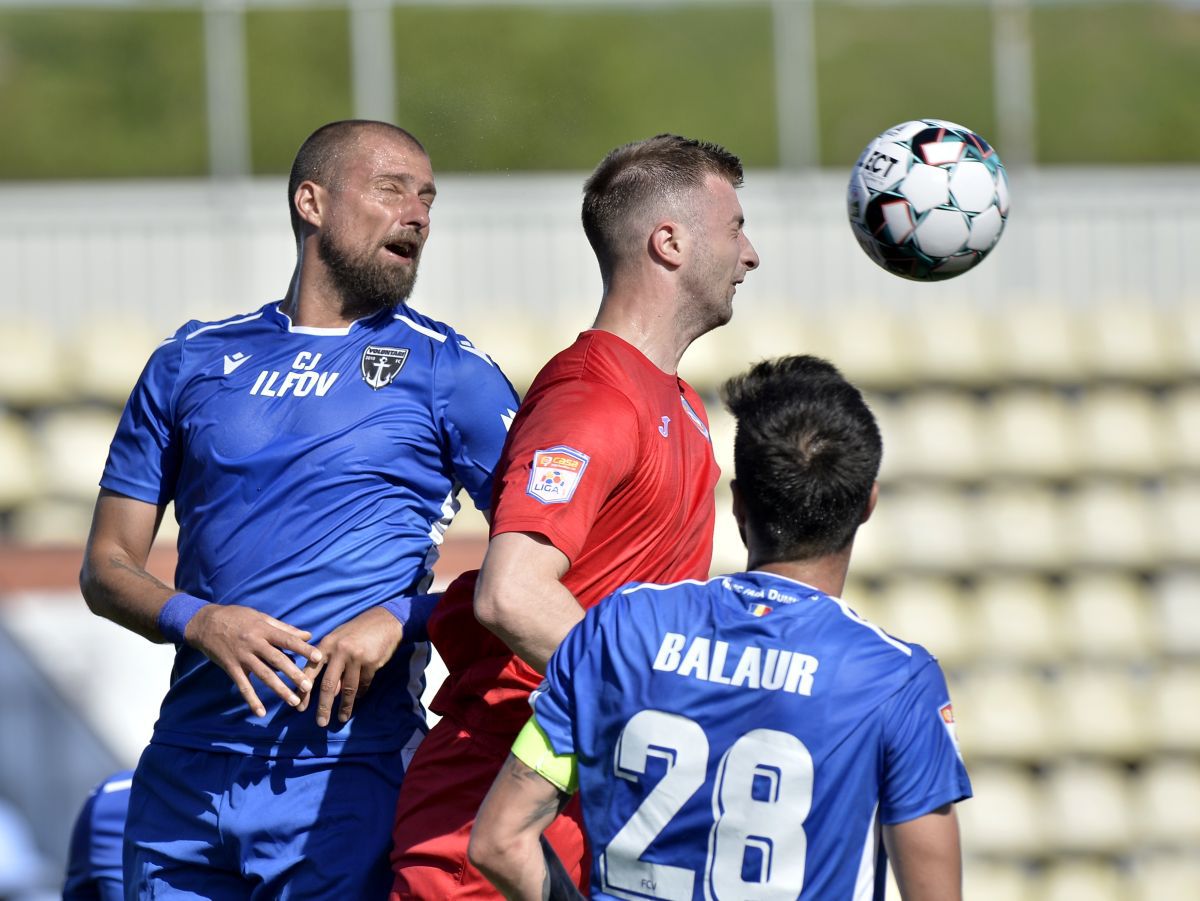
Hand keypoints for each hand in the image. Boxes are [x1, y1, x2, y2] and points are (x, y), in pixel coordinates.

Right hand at [186, 604, 321, 717]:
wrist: (205, 622)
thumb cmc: (237, 617)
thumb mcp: (260, 617)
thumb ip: (284, 628)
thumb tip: (307, 635)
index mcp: (264, 630)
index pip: (288, 640)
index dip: (303, 649)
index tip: (318, 658)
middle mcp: (254, 644)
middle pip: (278, 660)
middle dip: (294, 674)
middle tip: (309, 687)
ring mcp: (242, 657)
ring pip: (263, 675)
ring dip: (279, 689)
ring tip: (294, 701)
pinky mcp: (231, 668)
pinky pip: (243, 686)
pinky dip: (251, 700)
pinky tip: (261, 712)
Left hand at [298, 606, 404, 726]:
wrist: (386, 620)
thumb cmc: (358, 631)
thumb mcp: (339, 641)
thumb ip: (331, 662)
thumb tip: (330, 691)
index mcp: (327, 644)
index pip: (310, 671)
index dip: (303, 690)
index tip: (299, 707)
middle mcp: (339, 651)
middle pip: (329, 684)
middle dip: (324, 706)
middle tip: (321, 722)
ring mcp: (356, 657)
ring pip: (348, 688)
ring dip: (345, 706)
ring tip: (342, 718)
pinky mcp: (371, 662)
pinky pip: (364, 684)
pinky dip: (360, 693)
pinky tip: (358, 698)